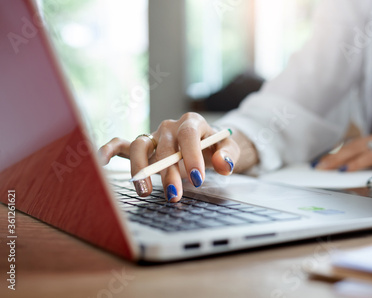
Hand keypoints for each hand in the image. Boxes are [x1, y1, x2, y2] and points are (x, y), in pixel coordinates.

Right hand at [98, 112, 240, 201]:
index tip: (197, 178)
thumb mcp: (229, 149)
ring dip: (141, 168)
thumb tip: (223, 164)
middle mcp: (170, 127)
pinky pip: (122, 144)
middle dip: (168, 171)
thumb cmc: (216, 147)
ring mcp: (155, 136)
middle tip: (174, 194)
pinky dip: (110, 150)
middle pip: (164, 145)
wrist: (208, 144)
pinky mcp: (144, 146)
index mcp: (192, 122)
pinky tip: (101, 161)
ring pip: (140, 145)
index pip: (188, 135)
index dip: (191, 155)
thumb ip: (229, 155)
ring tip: (146, 191)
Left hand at [314, 128, 371, 171]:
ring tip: (324, 168)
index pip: (357, 144)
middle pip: (352, 146)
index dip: (339, 152)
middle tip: (317, 165)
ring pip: (358, 149)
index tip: (326, 160)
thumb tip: (371, 180)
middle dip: (332, 156)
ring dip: (339, 159)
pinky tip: (346, 170)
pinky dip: (357, 163)